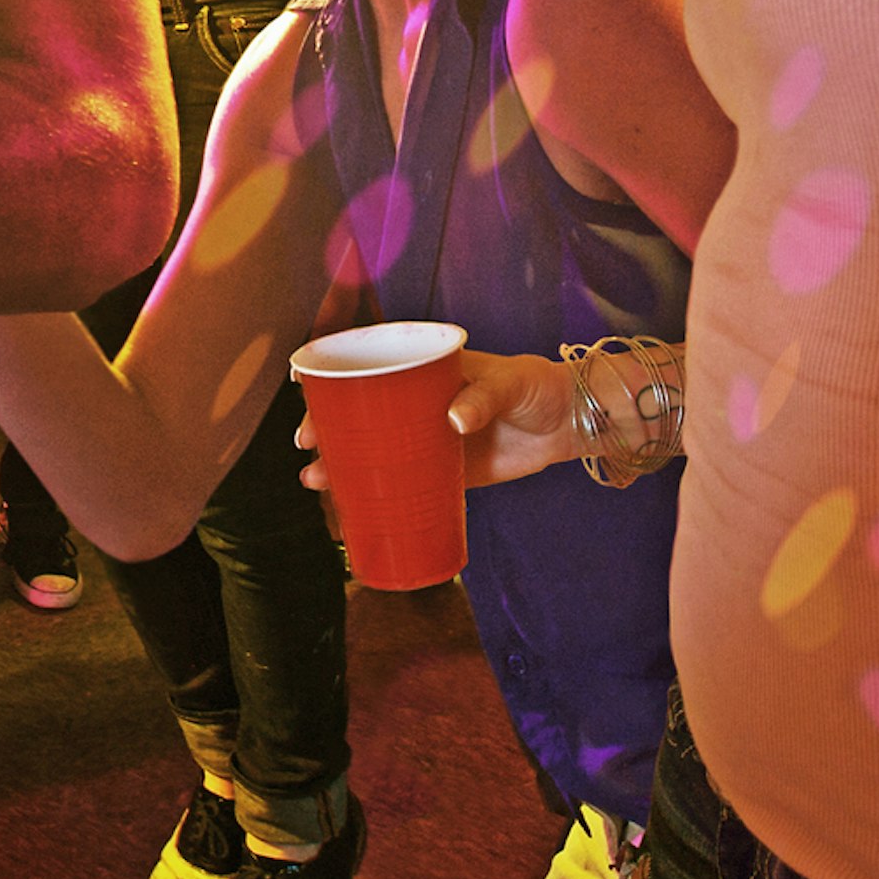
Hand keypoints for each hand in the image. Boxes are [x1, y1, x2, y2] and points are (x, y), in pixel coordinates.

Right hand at [292, 350, 579, 493]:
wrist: (569, 424)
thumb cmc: (538, 387)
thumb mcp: (511, 382)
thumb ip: (484, 396)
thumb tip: (453, 420)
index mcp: (427, 371)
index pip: (371, 373)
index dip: (336, 388)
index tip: (314, 404)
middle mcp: (420, 405)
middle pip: (363, 415)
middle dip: (329, 430)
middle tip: (308, 449)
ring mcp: (430, 440)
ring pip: (376, 452)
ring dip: (344, 465)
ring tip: (317, 481)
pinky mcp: (446, 473)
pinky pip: (405, 484)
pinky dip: (379, 494)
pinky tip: (354, 506)